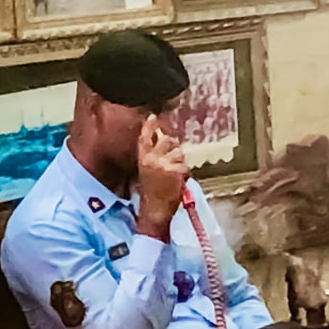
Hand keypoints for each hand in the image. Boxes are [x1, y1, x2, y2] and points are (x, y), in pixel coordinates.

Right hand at [136, 115, 189, 241]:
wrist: (154, 211)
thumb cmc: (152, 193)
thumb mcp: (147, 172)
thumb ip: (154, 157)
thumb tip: (165, 143)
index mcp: (142, 159)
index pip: (144, 138)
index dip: (149, 127)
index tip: (153, 116)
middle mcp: (152, 158)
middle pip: (168, 140)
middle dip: (174, 148)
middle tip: (173, 162)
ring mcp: (164, 164)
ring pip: (180, 153)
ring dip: (180, 163)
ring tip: (173, 177)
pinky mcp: (175, 171)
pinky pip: (186, 167)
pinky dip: (185, 175)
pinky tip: (178, 183)